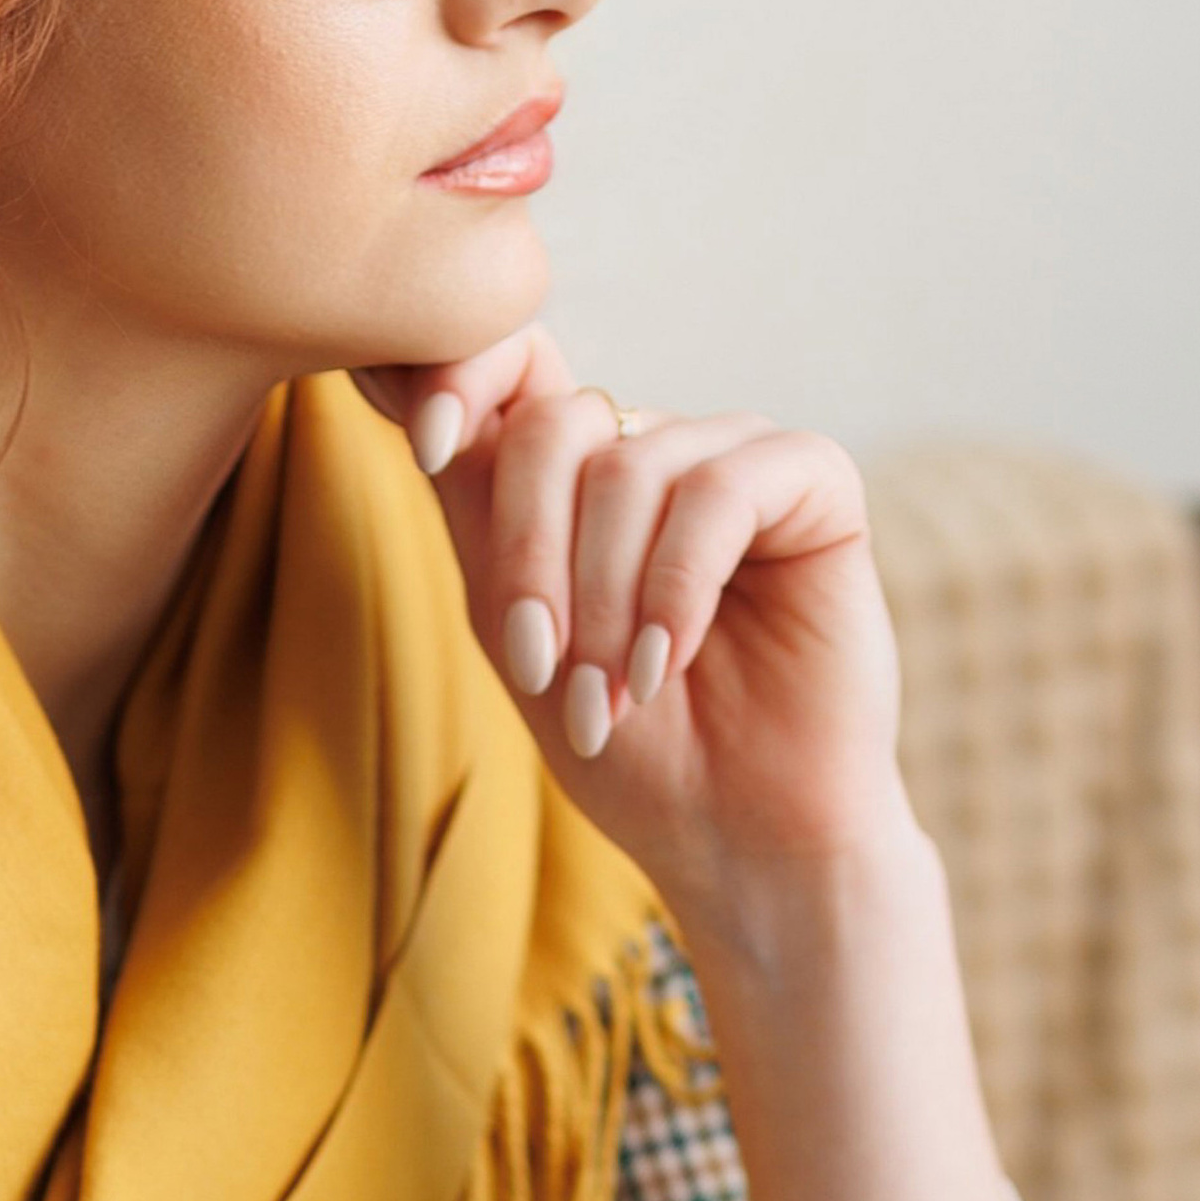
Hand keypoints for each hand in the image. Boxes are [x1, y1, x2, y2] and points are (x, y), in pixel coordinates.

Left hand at [358, 323, 904, 940]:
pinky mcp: (813, 484)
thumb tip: (386, 373)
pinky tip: (669, 660)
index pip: (510, 362)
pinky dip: (676, 585)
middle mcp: (654, 447)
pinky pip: (720, 490)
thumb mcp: (516, 626)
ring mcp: (735, 457)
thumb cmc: (627, 749)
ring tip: (613, 697)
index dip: (457, 375)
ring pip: (629, 469)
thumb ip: (473, 505)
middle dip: (531, 557)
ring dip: (604, 600)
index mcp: (577, 474)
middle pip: (554, 426)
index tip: (426, 447)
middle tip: (546, 669)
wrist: (738, 838)